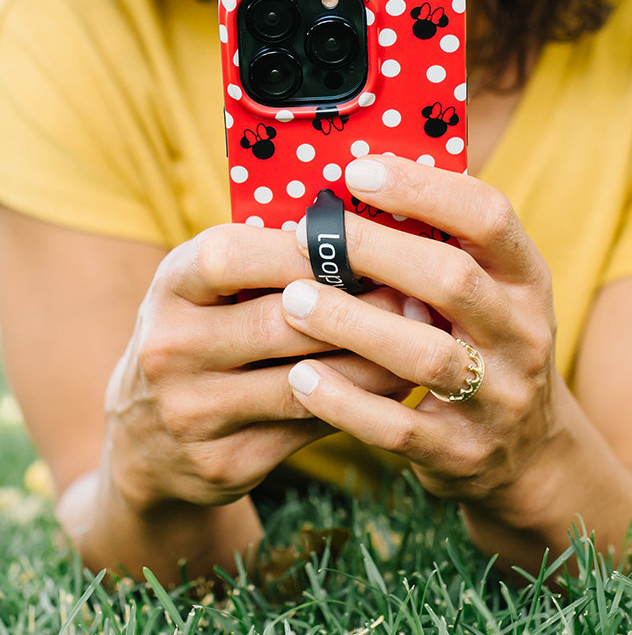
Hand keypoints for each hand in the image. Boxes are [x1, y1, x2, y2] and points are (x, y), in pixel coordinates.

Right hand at [103, 222, 410, 511]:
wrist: (145, 439)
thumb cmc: (202, 333)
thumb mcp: (207, 289)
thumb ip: (265, 260)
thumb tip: (367, 231)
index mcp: (169, 289)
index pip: (230, 258)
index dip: (299, 250)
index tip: (362, 242)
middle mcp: (169, 350)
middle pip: (278, 324)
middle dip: (358, 308)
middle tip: (417, 295)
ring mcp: (193, 412)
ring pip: (305, 382)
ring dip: (373, 361)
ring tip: (421, 339)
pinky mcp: (222, 464)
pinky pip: (310, 428)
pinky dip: (360, 404)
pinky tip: (397, 386)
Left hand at [281, 156, 557, 514]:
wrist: (528, 454)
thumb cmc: (483, 345)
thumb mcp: (489, 292)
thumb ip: (442, 245)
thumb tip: (357, 180)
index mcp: (527, 279)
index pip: (490, 216)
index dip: (425, 188)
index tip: (358, 170)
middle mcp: (523, 335)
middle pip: (453, 280)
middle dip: (375, 250)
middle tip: (306, 233)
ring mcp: (498, 399)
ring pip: (425, 356)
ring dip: (353, 324)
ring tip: (291, 300)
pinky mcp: (462, 453)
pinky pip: (398, 427)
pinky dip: (346, 402)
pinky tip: (302, 377)